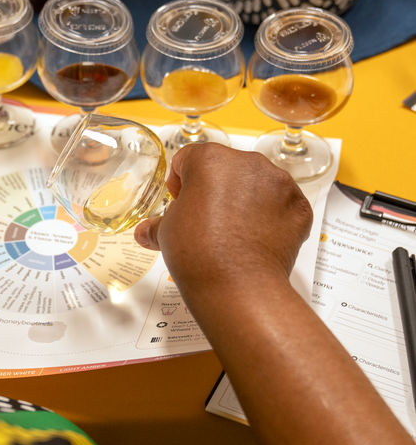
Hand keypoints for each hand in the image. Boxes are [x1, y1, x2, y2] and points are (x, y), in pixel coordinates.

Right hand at [134, 143, 312, 293]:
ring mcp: (278, 183)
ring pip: (256, 183)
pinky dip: (271, 218)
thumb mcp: (167, 233)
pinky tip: (255, 239)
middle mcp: (247, 163)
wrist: (236, 285)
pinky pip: (282, 204)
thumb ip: (157, 225)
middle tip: (205, 220)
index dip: (180, 181)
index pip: (189, 158)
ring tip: (231, 232)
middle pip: (225, 168)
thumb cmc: (199, 253)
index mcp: (210, 160)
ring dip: (244, 200)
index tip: (180, 201)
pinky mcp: (299, 206)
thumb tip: (146, 232)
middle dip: (215, 189)